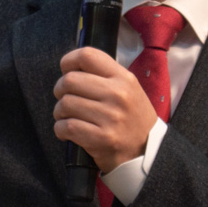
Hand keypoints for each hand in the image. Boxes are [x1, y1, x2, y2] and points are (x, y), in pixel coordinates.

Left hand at [52, 47, 156, 173]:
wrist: (147, 150)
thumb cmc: (131, 118)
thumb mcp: (128, 89)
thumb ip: (103, 76)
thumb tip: (71, 67)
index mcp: (123, 78)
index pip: (87, 56)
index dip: (68, 62)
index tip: (66, 71)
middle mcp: (117, 94)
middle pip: (69, 80)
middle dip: (60, 90)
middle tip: (66, 99)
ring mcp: (110, 117)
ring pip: (64, 104)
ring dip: (60, 112)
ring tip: (69, 117)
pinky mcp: (101, 138)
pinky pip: (66, 126)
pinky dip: (60, 129)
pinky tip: (68, 132)